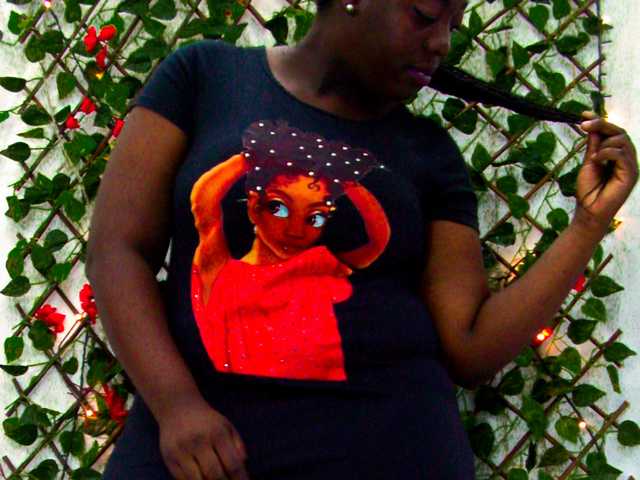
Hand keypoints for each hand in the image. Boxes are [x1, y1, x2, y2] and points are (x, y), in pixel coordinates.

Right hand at [157, 392, 249, 479]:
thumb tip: (243, 464)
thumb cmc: (207, 421)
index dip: (240, 478)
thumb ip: (238, 445)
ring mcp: (181, 451)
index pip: (232, 464)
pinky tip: (201, 479)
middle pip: (215, 474)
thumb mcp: (226, 426)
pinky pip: (182, 479)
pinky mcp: (168, 458)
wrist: (177, 408)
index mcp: (217, 433)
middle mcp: (199, 441)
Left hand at [573, 111, 637, 233]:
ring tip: (593, 156)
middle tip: (584, 124)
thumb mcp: (589, 162)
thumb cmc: (588, 189)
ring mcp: (630, 166)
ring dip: (604, 142)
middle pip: (620, 132)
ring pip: (622, 140)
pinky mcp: (631, 174)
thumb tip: (590, 125)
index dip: (600, 121)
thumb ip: (593, 145)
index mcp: (617, 155)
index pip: (613, 132)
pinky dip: (607, 153)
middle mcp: (627, 158)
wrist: (589, 211)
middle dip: (602, 125)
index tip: (583, 114)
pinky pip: (622, 155)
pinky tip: (597, 159)